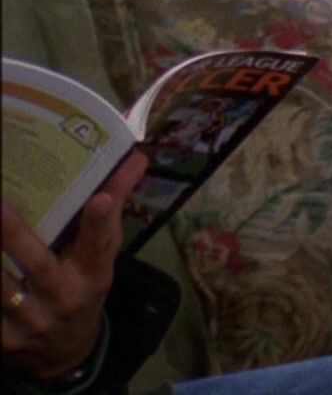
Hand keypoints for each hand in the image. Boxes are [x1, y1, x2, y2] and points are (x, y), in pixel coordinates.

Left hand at [1, 153, 146, 380]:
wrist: (64, 354)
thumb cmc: (83, 290)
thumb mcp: (100, 259)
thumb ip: (109, 212)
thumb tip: (134, 160)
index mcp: (93, 275)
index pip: (100, 245)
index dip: (100, 223)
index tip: (99, 198)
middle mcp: (65, 298)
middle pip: (38, 265)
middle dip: (15, 237)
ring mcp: (32, 322)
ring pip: (1, 289)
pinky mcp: (4, 340)